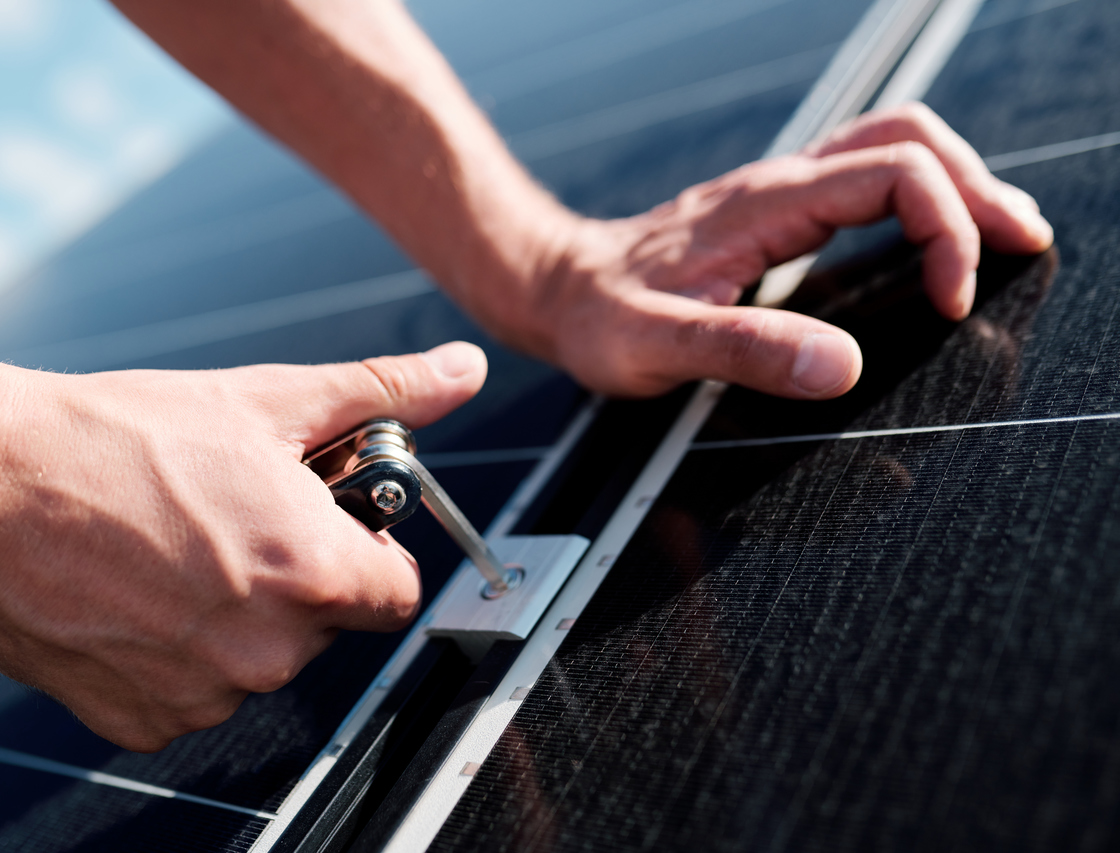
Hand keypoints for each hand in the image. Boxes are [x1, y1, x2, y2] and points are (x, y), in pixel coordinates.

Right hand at [0, 341, 486, 750]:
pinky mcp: (142, 719)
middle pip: (327, 626)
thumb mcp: (267, 401)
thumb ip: (383, 395)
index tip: (327, 525)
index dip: (368, 553)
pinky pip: (193, 692)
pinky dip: (176, 653)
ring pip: (260, 661)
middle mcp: (268, 650)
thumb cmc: (119, 437)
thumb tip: (461, 371)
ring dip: (237, 616)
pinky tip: (136, 594)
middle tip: (235, 521)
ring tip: (175, 549)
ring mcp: (202, 694)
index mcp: (314, 574)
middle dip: (299, 579)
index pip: (398, 594)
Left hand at [514, 103, 1054, 397]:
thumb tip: (841, 366)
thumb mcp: (658, 346)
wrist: (555, 289)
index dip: (946, 228)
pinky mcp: (773, 216)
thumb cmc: (598, 318)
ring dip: (955, 183)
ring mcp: (778, 195)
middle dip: (977, 186)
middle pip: (909, 140)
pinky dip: (918, 198)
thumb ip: (745, 352)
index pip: (894, 175)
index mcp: (765, 206)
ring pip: (891, 148)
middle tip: (1020, 243)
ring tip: (1000, 236)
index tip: (951, 300)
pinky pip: (864, 180)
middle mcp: (778, 186)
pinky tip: (930, 241)